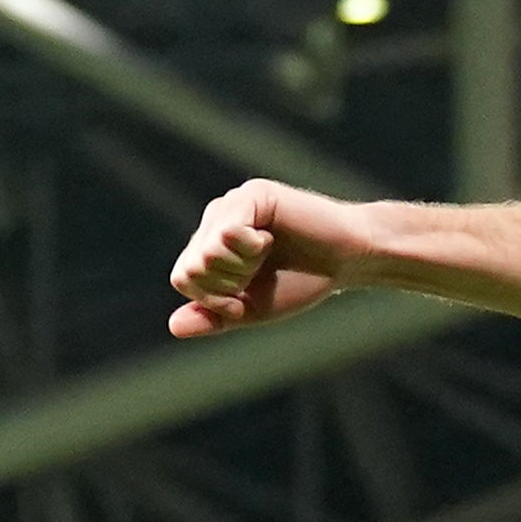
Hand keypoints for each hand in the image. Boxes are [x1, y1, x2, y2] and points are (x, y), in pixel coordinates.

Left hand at [169, 180, 366, 335]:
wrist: (347, 261)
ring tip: (267, 255)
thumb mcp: (253, 310)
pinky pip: (228, 229)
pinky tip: (270, 240)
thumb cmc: (302, 282)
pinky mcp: (252, 195)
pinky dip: (249, 247)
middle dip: (227, 286)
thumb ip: (214, 317)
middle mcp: (214, 222)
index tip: (244, 300)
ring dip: (240, 267)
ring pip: (206, 252)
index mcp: (210, 247)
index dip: (212, 300)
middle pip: (191, 267)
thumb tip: (173, 326)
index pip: (183, 277)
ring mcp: (231, 206)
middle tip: (259, 273)